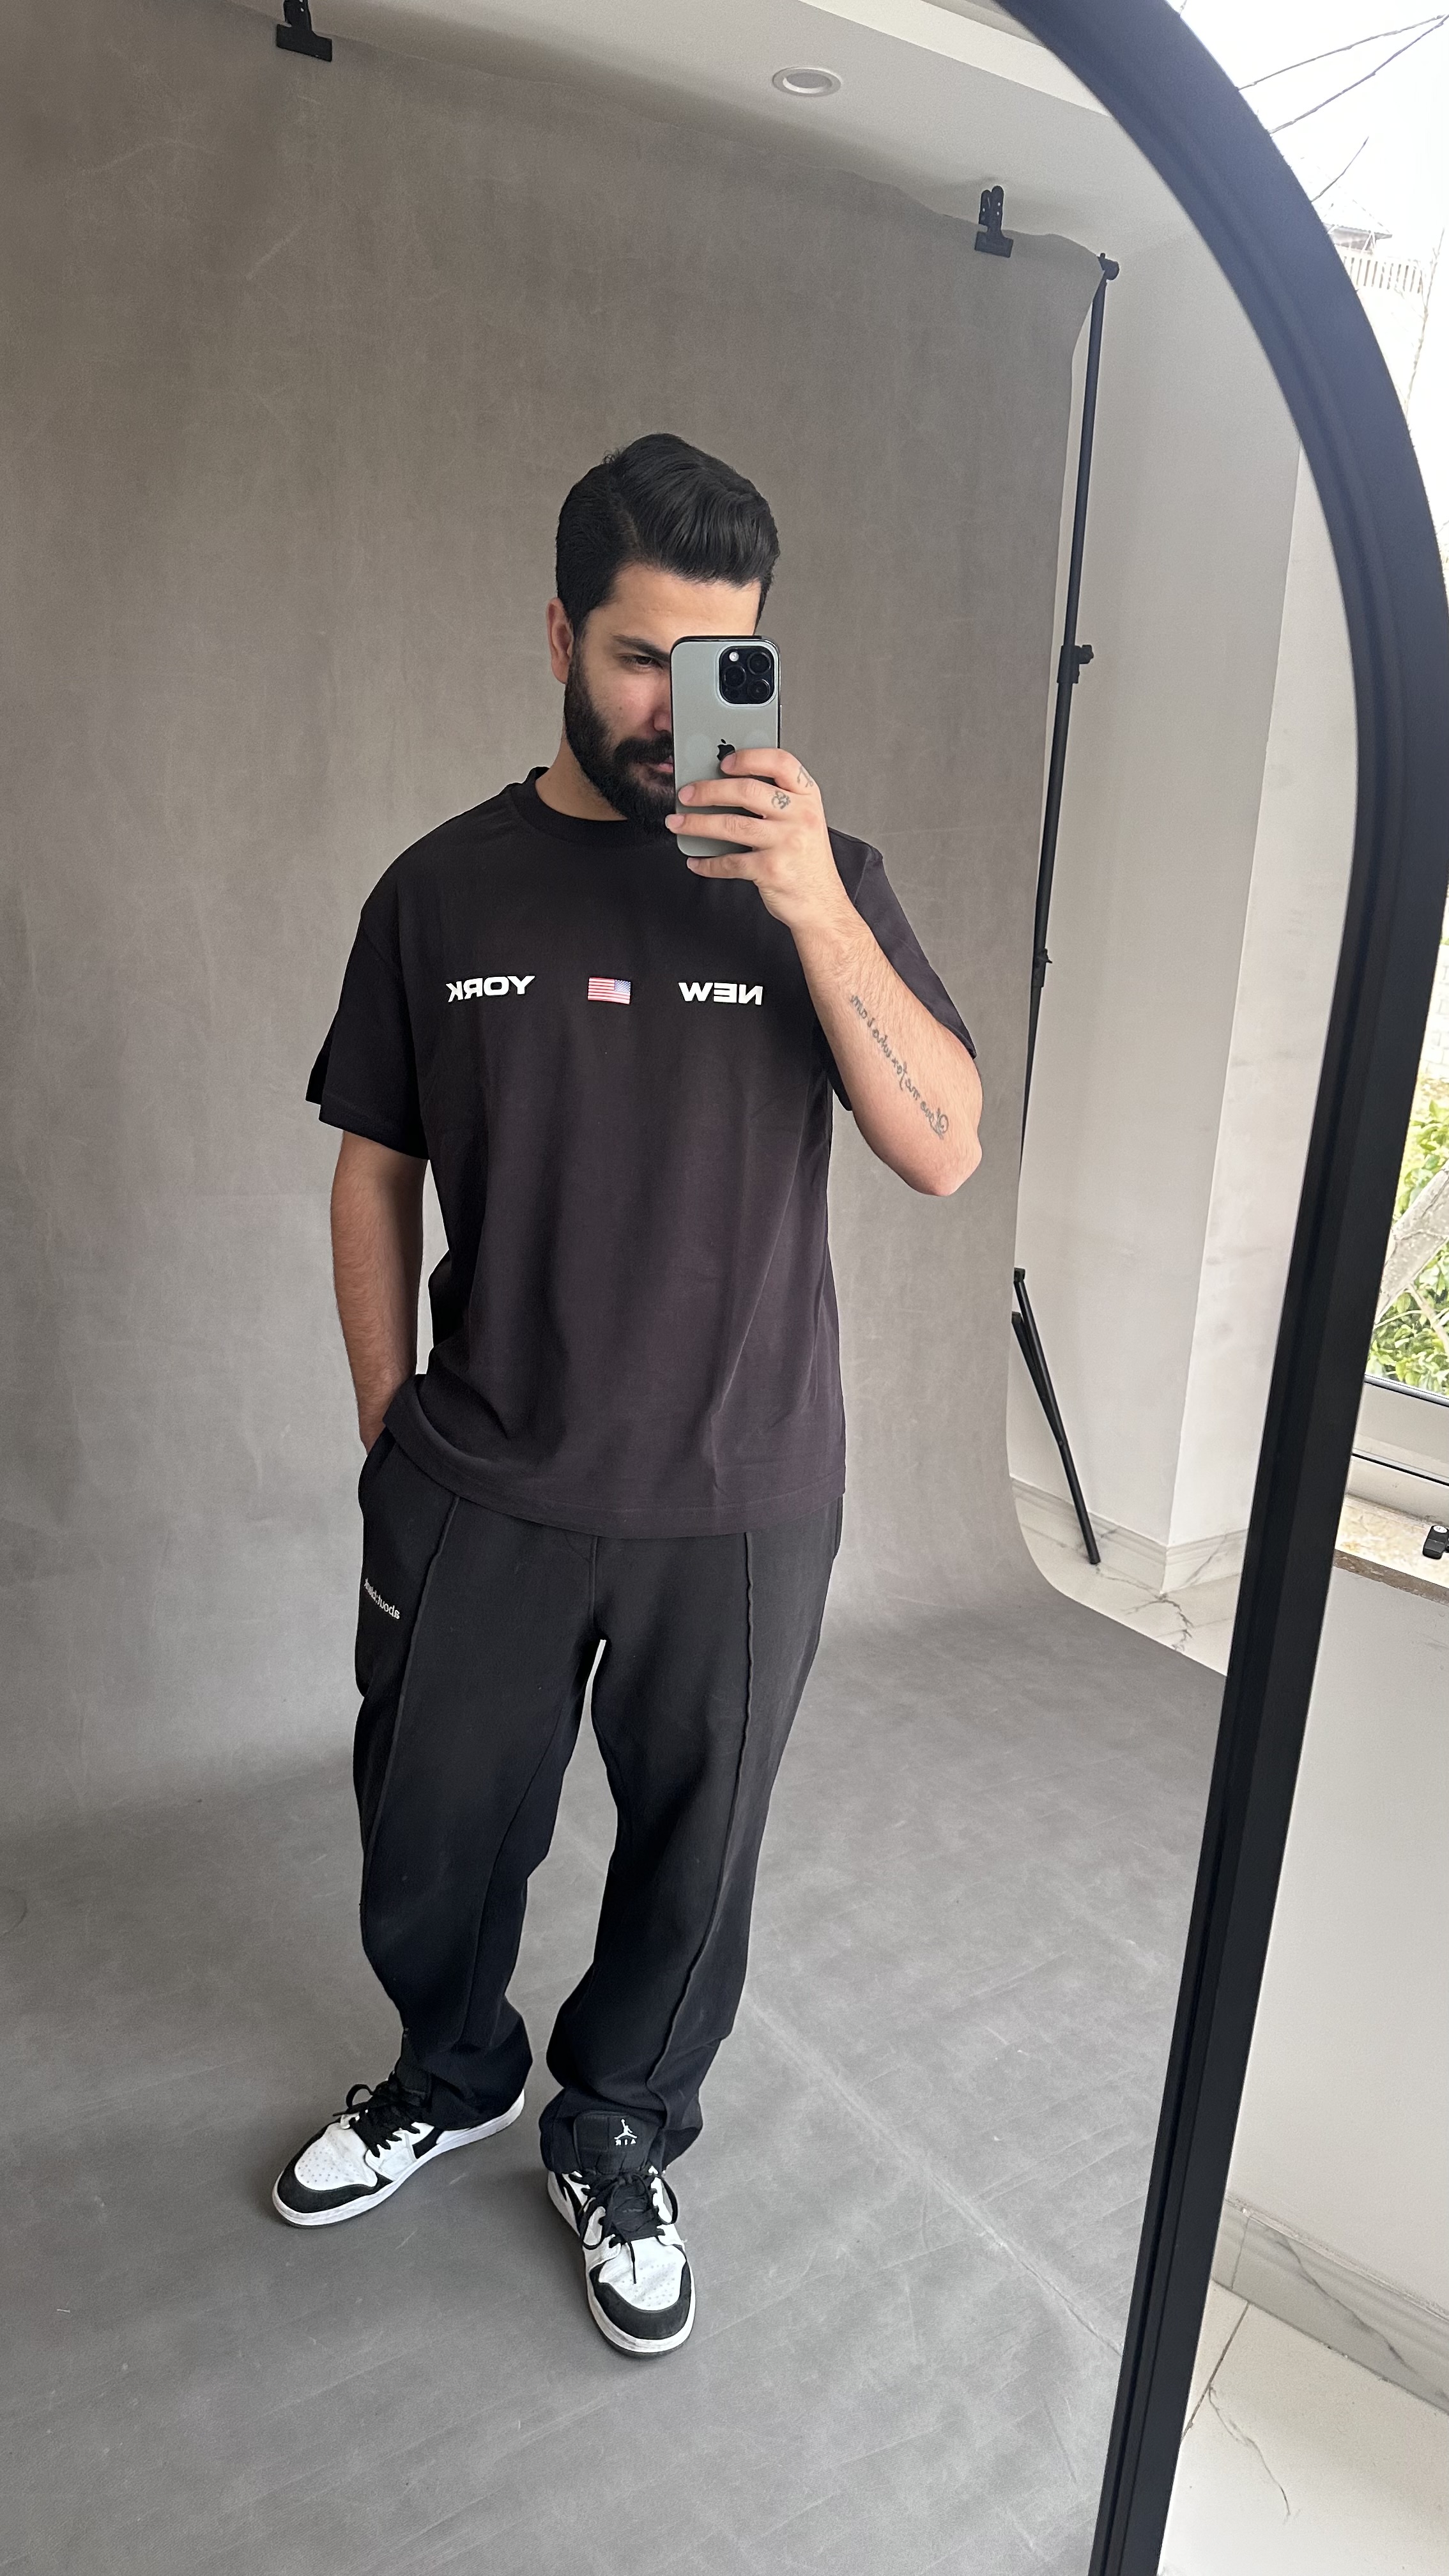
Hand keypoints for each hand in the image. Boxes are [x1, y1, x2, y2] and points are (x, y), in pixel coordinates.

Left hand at [666, 748, 852, 937]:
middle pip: (747, 791)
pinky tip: (697, 861)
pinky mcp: (771, 869)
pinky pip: (730, 861)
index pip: (781, 762)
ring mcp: (786, 843)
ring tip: (678, 823)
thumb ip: (778, 802)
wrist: (821, 904)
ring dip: (697, 823)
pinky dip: (708, 862)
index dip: (750, 757)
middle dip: (708, 791)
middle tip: (686, 794)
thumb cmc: (807, 862)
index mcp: (808, 798)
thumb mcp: (804, 822)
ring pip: (731, 825)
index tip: (723, 763)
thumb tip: (727, 787)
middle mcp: (800, 816)